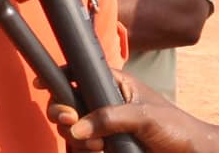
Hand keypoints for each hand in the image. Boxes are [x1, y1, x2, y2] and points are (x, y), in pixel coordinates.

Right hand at [38, 69, 217, 151]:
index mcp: (113, 84)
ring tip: (99, 148)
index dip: (59, 78)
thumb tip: (78, 129)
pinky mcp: (105, 148)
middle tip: (72, 122)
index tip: (42, 85)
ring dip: (77, 140)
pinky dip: (83, 152)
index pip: (78, 74)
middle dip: (64, 115)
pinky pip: (81, 149)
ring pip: (72, 131)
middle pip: (67, 105)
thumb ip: (109, 118)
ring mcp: (103, 128)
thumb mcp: (144, 116)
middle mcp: (104, 104)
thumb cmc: (176, 128)